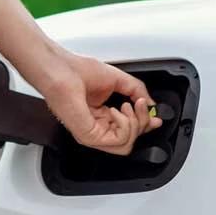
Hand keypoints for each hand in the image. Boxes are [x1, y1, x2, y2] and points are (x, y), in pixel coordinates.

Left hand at [36, 51, 163, 156]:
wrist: (61, 69)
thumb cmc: (76, 70)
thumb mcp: (117, 78)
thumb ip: (136, 89)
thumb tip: (150, 103)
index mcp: (102, 115)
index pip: (129, 130)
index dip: (146, 124)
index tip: (155, 115)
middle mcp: (98, 127)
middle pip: (132, 140)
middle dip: (143, 123)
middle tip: (140, 104)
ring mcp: (93, 134)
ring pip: (127, 145)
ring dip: (135, 124)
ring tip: (128, 106)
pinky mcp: (89, 136)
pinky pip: (119, 141)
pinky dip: (125, 125)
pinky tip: (117, 110)